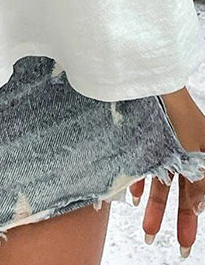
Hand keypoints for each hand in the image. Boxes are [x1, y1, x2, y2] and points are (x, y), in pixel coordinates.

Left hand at [128, 87, 204, 257]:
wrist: (151, 81)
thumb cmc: (178, 112)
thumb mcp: (194, 151)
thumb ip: (197, 181)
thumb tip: (197, 208)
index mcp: (203, 153)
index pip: (200, 192)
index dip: (193, 218)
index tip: (187, 242)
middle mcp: (186, 152)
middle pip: (183, 191)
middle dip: (179, 220)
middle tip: (178, 248)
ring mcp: (166, 145)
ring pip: (162, 183)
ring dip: (155, 207)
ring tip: (147, 230)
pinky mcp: (147, 138)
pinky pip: (144, 165)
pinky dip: (139, 182)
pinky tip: (132, 197)